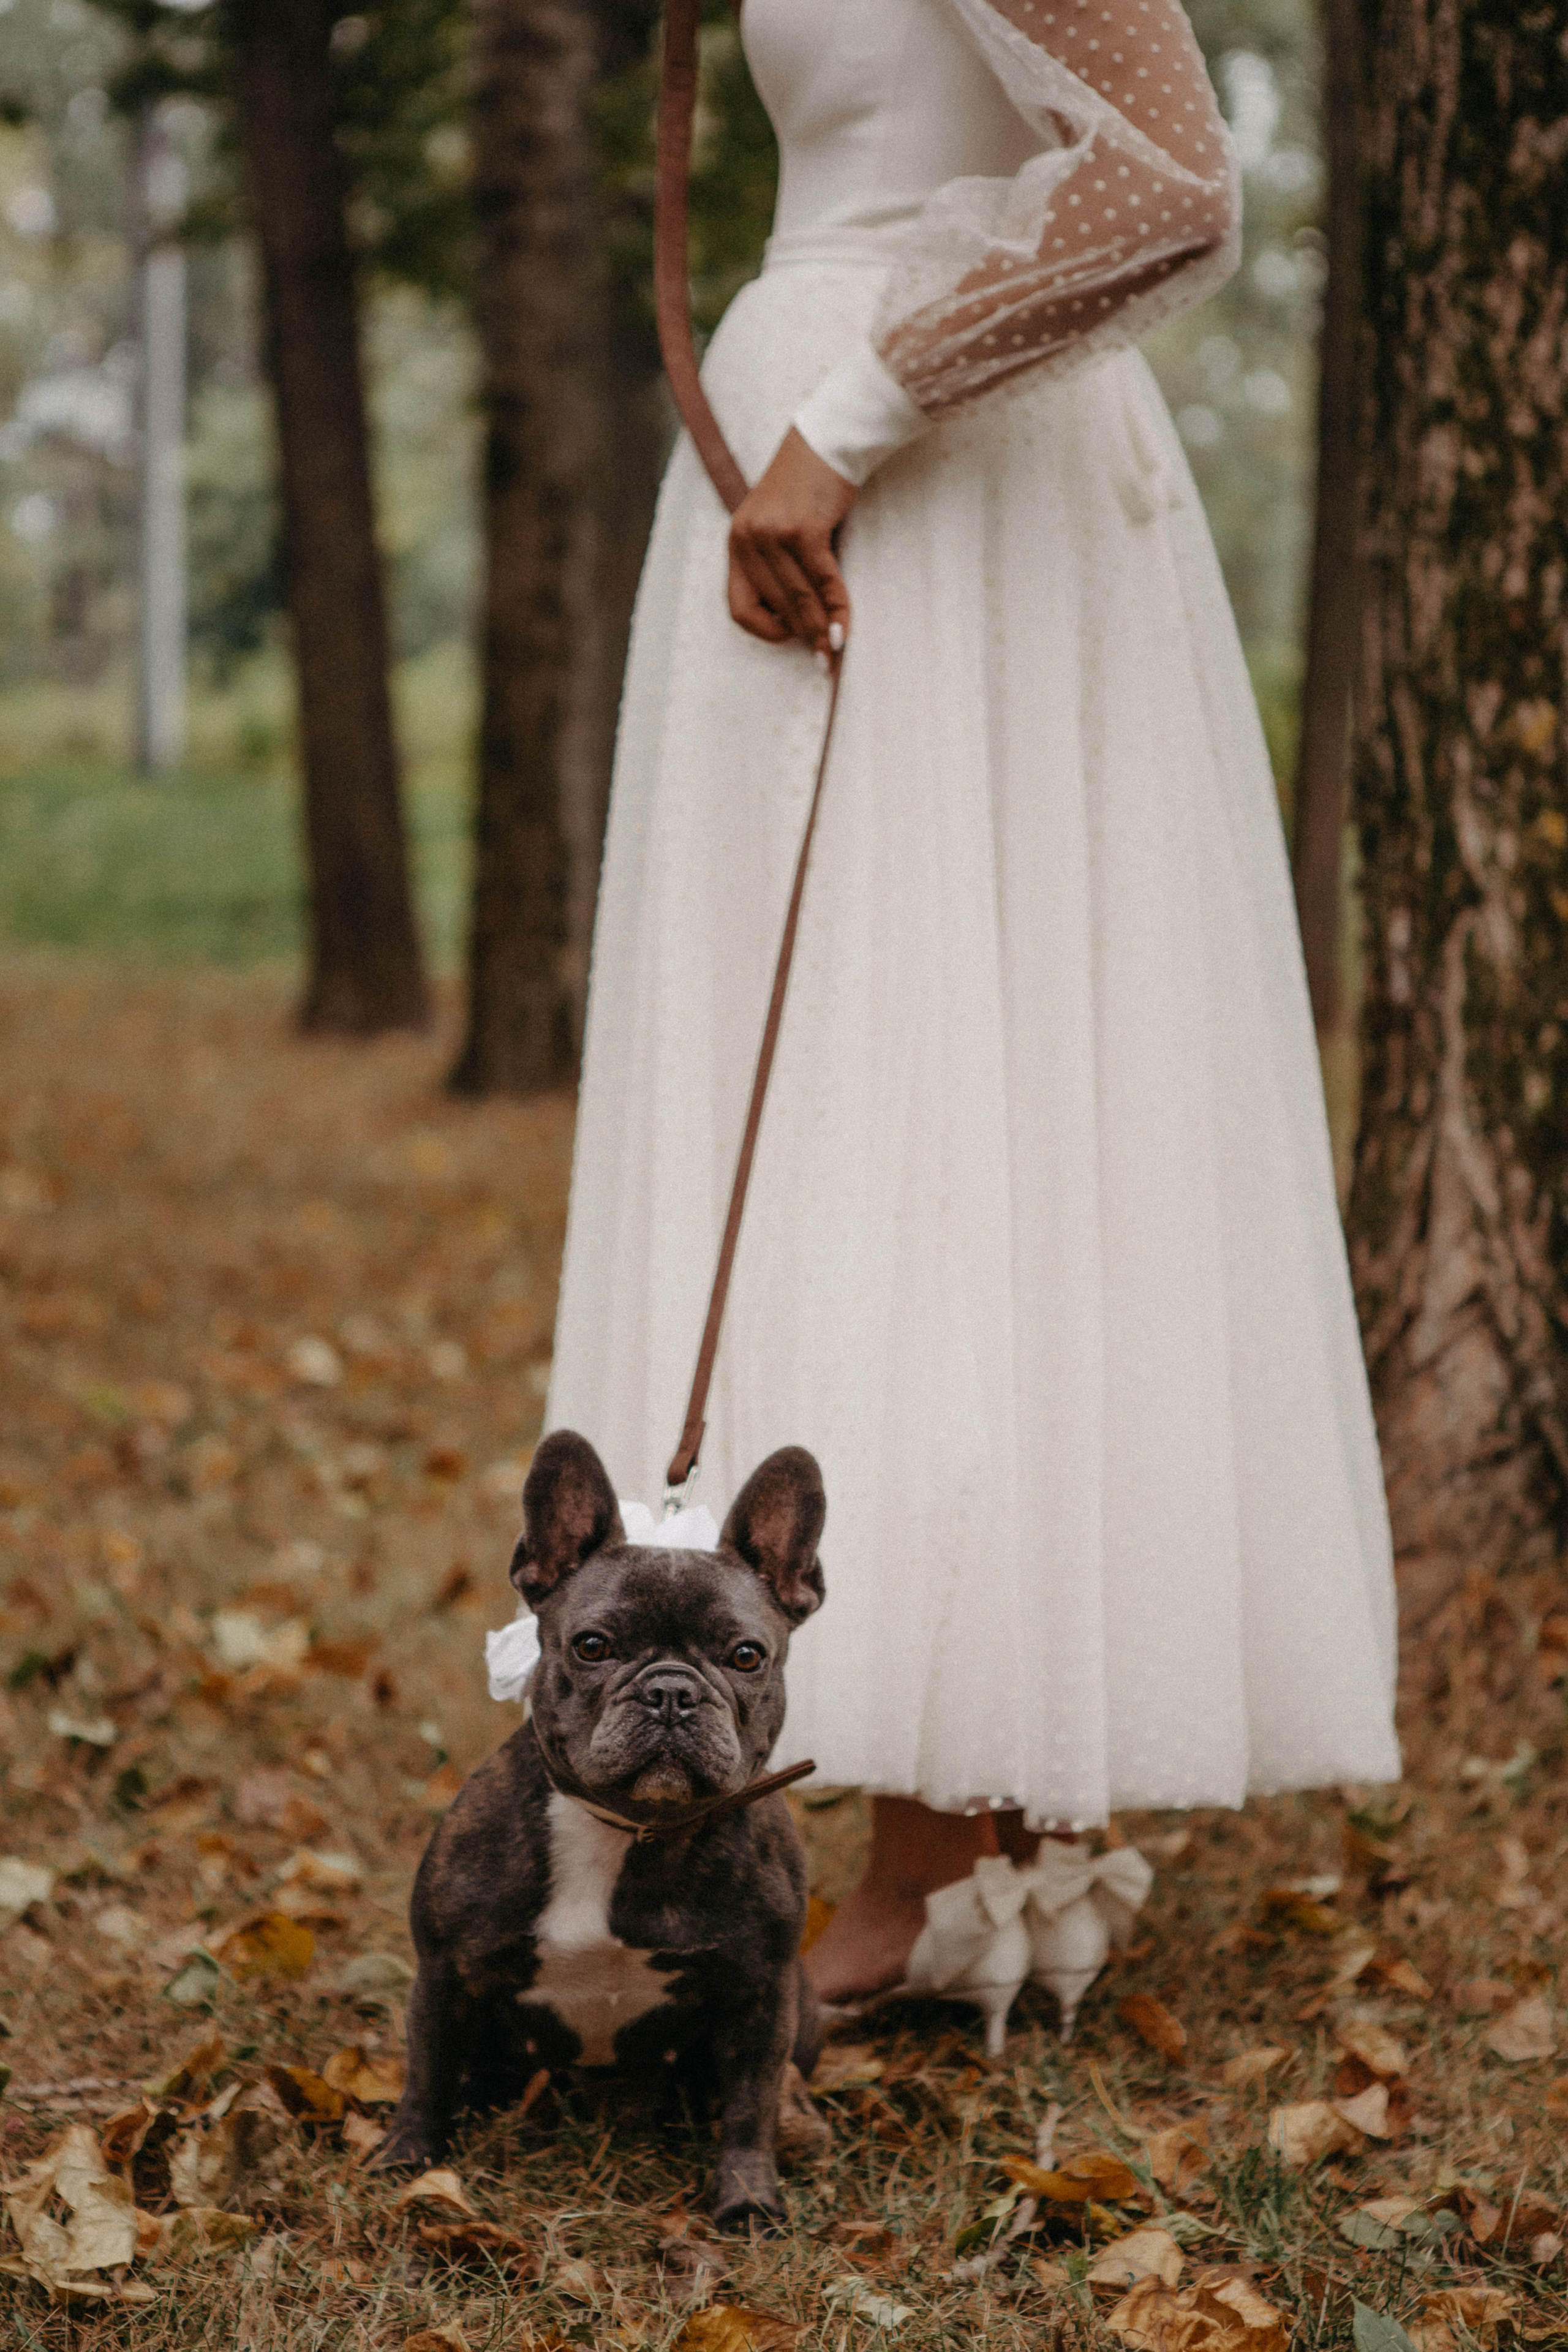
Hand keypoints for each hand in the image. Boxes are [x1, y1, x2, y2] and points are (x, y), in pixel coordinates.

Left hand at [728, 428, 855, 653]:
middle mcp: (747, 539)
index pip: (739, 608)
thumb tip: (800, 622)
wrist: (826, 441)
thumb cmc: (806, 488)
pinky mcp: (802, 529)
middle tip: (826, 658)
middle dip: (804, 637)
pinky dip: (836, 609)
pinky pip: (822, 582)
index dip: (764, 631)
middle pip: (776, 607)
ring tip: (836, 651)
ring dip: (821, 630)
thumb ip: (779, 568)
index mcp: (736, 542)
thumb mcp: (778, 527)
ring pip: (799, 600)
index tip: (789, 636)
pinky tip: (845, 628)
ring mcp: (772, 534)